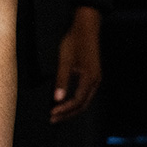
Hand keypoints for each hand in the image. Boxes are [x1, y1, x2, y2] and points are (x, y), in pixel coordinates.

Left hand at [51, 7, 102, 122]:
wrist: (86, 27)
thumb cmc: (75, 41)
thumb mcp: (65, 60)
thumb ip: (62, 80)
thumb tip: (57, 98)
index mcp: (89, 79)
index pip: (77, 101)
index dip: (64, 109)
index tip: (52, 113)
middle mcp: (95, 81)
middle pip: (82, 105)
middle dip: (67, 114)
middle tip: (53, 119)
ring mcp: (95, 79)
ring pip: (84, 101)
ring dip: (71, 109)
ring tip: (57, 113)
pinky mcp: (92, 75)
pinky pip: (85, 94)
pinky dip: (75, 101)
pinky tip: (65, 101)